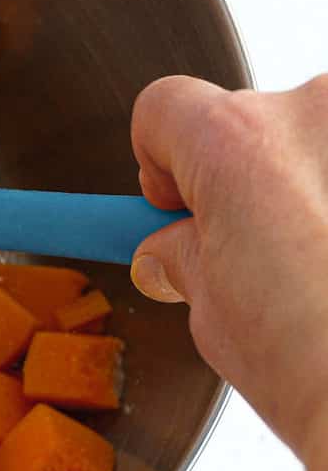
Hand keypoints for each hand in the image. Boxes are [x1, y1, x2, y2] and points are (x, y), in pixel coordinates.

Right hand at [130, 74, 327, 459]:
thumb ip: (190, 261)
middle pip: (256, 122)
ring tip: (323, 270)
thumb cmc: (320, 362)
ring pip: (326, 144)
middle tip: (254, 255)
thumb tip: (181, 253)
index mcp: (233, 141)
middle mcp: (315, 111)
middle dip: (249, 180)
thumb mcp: (213, 314)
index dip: (160, 161)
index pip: (166, 108)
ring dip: (317, 190)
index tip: (173, 204)